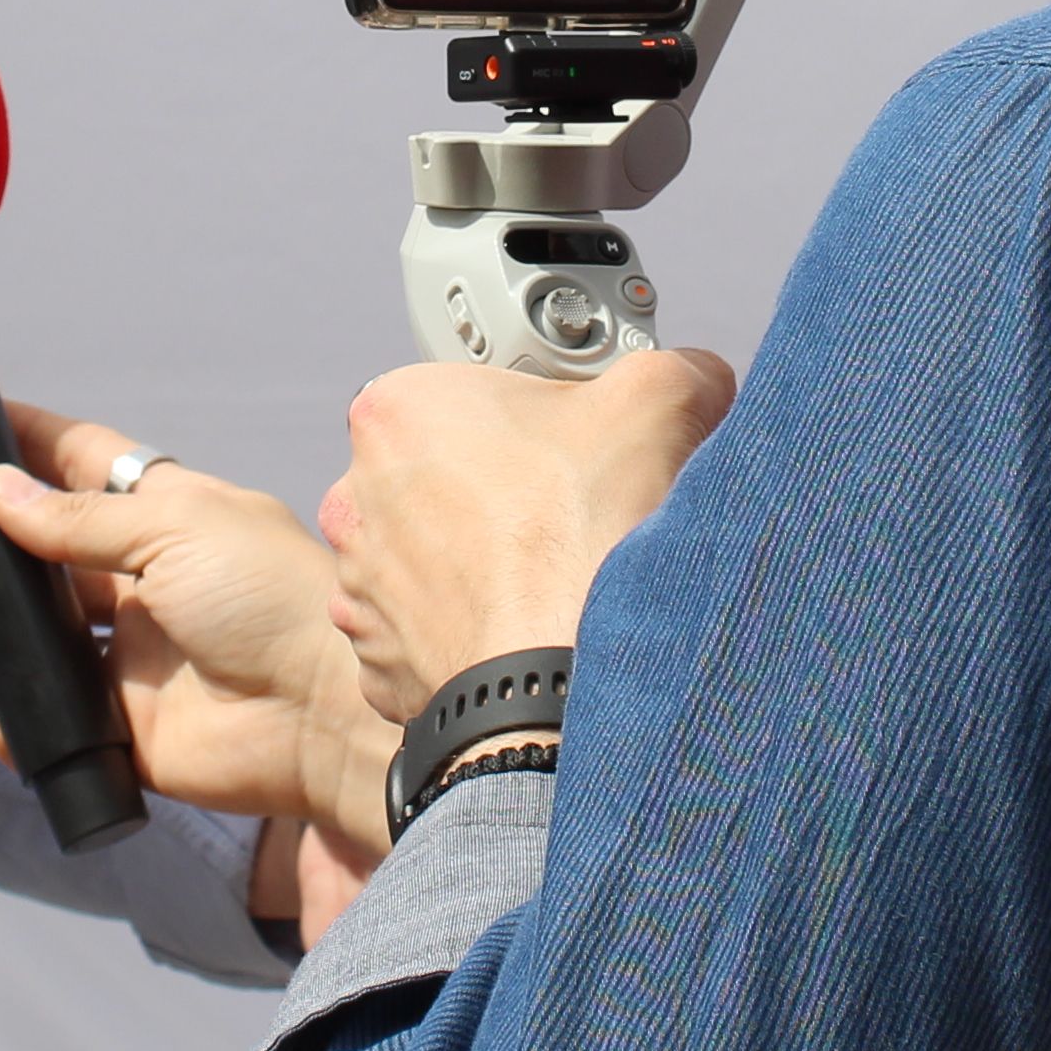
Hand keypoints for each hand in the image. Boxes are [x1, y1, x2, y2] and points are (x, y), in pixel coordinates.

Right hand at [0, 401, 397, 866]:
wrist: (322, 709)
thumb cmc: (265, 594)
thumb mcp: (175, 528)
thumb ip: (80, 519)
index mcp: (166, 517)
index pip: (81, 470)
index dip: (27, 450)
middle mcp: (146, 583)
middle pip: (42, 563)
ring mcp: (135, 660)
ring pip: (37, 645)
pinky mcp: (131, 731)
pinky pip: (58, 725)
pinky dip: (20, 722)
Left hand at [319, 351, 736, 722]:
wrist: (561, 681)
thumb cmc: (581, 542)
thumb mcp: (657, 401)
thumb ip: (673, 369)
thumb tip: (694, 380)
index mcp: (396, 411)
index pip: (463, 391)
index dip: (528, 412)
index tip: (569, 437)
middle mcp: (357, 497)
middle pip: (442, 475)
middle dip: (500, 489)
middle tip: (568, 508)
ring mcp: (358, 586)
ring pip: (430, 559)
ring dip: (478, 566)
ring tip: (551, 578)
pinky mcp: (379, 661)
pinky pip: (427, 635)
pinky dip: (470, 634)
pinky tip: (523, 632)